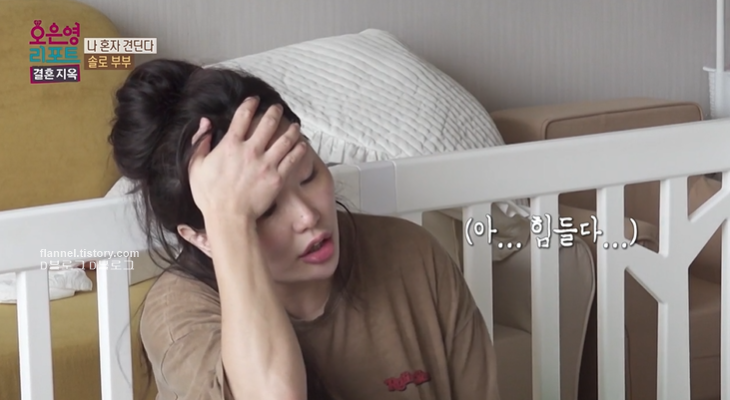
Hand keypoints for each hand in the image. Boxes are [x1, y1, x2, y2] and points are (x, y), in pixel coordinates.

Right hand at [187, 97, 306, 221]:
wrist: (229, 217)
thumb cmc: (210, 196)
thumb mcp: (195, 167)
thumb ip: (199, 142)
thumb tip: (205, 123)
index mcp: (230, 145)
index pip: (243, 116)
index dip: (250, 104)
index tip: (255, 100)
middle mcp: (250, 150)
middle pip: (268, 122)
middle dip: (275, 112)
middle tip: (278, 108)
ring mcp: (266, 163)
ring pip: (285, 139)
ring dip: (292, 128)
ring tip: (295, 125)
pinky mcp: (278, 177)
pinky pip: (293, 158)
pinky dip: (299, 148)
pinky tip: (302, 144)